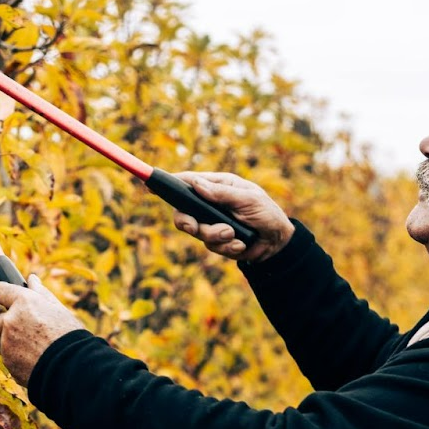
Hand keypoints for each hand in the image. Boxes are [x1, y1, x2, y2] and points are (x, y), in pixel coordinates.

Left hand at [0, 274, 83, 384]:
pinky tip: (37, 360)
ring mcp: (7, 343)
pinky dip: (19, 358)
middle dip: (10, 324)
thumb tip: (32, 280)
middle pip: (0, 320)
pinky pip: (10, 356)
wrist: (72, 368)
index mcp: (24, 302)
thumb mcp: (59, 310)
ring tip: (39, 349)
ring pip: (5, 340)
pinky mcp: (7, 361)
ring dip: (16, 342)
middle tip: (31, 331)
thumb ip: (41, 294)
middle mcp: (11, 320)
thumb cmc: (70, 337)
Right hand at [171, 172, 293, 262]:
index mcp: (217, 186)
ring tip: (234, 235)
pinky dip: (226, 246)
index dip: (169, 184)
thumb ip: (221, 193)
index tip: (151, 184)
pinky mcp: (217, 241)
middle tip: (194, 227)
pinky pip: (210, 246)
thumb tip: (196, 184)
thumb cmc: (266, 213)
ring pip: (196, 232)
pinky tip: (240, 244)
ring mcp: (211, 223)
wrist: (278, 243)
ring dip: (215, 236)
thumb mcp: (248, 199)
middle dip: (187, 222)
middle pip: (182, 212)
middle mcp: (210, 204)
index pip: (188, 182)